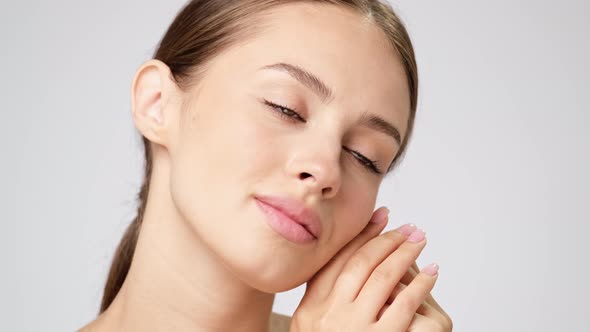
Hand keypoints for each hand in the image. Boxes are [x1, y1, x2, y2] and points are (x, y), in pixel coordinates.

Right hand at [290, 207, 451, 330]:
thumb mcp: (314, 329)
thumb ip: (324, 298)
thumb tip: (350, 261)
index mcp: (309, 310)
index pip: (337, 261)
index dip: (361, 236)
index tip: (381, 217)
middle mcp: (328, 316)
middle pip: (360, 264)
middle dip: (386, 239)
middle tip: (408, 227)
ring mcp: (354, 329)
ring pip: (383, 277)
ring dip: (405, 254)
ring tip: (420, 241)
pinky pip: (404, 304)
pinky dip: (420, 284)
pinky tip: (431, 273)